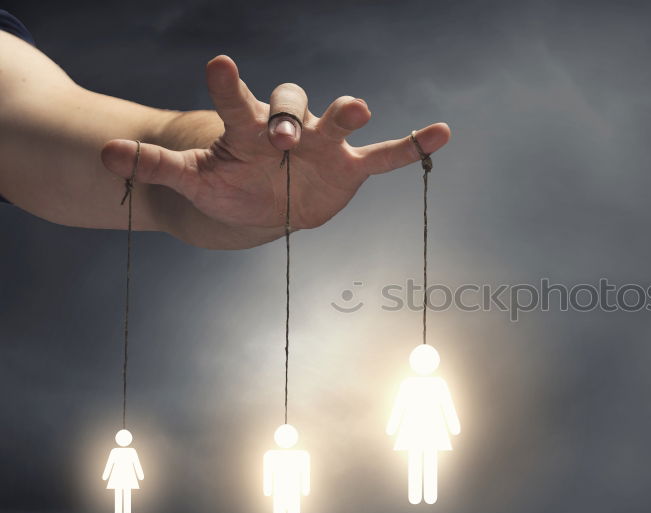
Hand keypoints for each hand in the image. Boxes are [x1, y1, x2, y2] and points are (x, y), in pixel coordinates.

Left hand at [100, 55, 450, 232]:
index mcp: (246, 128)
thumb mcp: (192, 180)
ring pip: (336, 121)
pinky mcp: (350, 166)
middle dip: (289, 118)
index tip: (220, 64)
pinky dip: (412, 145)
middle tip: (283, 138)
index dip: (229, 84)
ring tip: (356, 110)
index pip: (237, 101)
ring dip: (346, 113)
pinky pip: (385, 155)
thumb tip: (99, 154)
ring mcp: (322, 144)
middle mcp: (287, 127)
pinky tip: (442, 132)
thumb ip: (154, 167)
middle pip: (291, 105)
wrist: (263, 203)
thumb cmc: (227, 184)